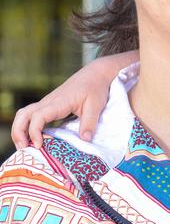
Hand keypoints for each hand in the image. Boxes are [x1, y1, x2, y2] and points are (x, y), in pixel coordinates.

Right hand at [11, 52, 135, 148]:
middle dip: (18, 132)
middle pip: (23, 115)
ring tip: (24, 146)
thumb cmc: (95, 88)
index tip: (39, 145)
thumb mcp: (96, 106)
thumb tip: (85, 140)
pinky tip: (32, 139)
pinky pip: (31, 115)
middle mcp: (48, 102)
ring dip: (19, 129)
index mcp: (59, 102)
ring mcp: (47, 103)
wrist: (95, 74)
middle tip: (23, 149)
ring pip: (24, 114)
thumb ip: (89, 123)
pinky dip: (26, 126)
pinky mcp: (49, 105)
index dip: (34, 131)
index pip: (38, 116)